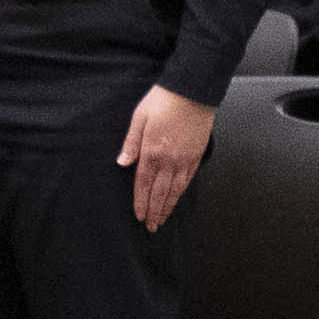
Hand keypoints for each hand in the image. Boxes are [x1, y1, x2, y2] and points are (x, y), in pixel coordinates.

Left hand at [120, 87, 215, 229]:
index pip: (143, 184)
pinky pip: (188, 179)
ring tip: (163, 219)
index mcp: (152, 151)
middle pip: (159, 193)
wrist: (193, 91)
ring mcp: (184, 159)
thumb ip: (131, 142)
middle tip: (151, 227)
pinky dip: (181, 193)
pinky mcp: (196, 154)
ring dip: (168, 207)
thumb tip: (123, 162)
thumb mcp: (140, 117)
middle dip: (154, 212)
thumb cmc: (164, 100)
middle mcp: (169, 160)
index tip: (139, 216)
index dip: (140, 202)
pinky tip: (177, 199)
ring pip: (175, 190)